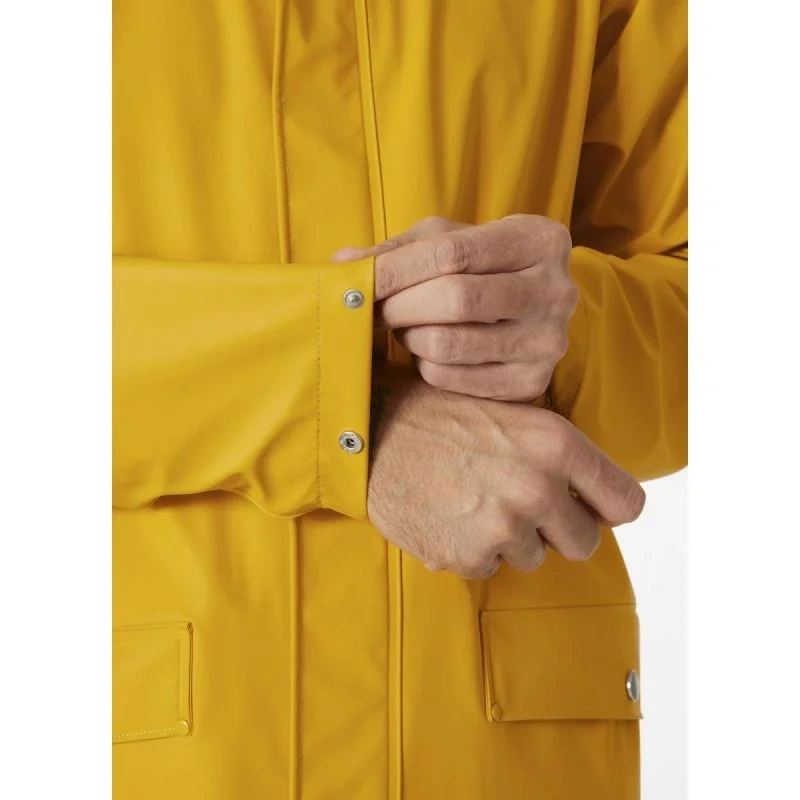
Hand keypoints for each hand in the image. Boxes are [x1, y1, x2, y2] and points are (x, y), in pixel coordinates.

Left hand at [334, 215, 576, 400]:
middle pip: (455, 299)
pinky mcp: (533, 382)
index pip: (452, 252)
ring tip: (409, 327)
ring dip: (411, 337)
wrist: (535, 308)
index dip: (396, 270)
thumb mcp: (450, 242)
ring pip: (449, 344)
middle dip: (400, 306)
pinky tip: (430, 351)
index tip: (357, 282)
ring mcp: (549, 341)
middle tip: (378, 310)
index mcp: (539, 239)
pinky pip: (453, 379)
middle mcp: (555, 291)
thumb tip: (342, 262)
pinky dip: (426, 366)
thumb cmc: (483, 266)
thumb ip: (399, 250)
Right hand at [367, 377, 644, 579]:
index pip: (626, 503)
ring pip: (532, 557)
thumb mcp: (514, 413)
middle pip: (584, 542)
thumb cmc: (442, 416)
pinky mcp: (468, 556)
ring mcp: (503, 528)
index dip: (607, 508)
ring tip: (472, 501)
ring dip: (509, 539)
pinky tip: (449, 515)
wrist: (373, 433)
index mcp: (558, 446)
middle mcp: (538, 489)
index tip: (589, 508)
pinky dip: (472, 550)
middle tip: (520, 506)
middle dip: (557, 531)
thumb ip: (559, 454)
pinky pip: (488, 567)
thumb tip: (593, 495)